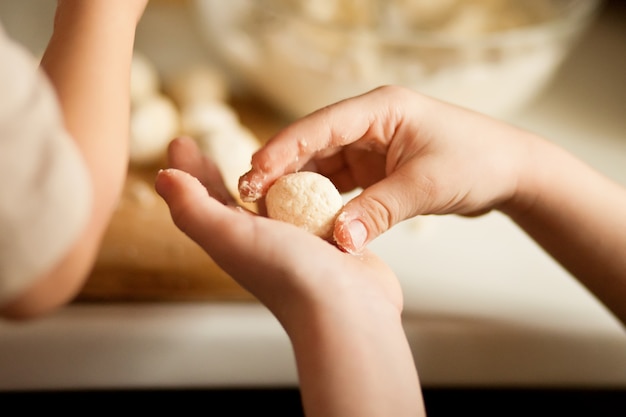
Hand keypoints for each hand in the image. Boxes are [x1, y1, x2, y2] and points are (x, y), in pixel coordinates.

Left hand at [155, 136, 424, 416]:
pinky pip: (307, 208)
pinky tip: (307, 180)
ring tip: (255, 159)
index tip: (181, 142)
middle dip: (215, 174)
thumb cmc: (289, 275)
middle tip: (205, 148)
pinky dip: (301, 190)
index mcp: (232, 240)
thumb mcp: (231, 237)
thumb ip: (193, 209)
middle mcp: (259, 242)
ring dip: (260, 180)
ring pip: (270, 202)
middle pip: (230, 200)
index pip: (201, 199)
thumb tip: (162, 178)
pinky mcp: (325, 239)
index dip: (189, 171)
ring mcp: (293, 241)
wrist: (347, 309)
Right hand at [238, 85, 538, 252]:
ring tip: (267, 209)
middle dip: (280, 168)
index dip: (283, 148)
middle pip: (312, 143)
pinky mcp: (375, 166)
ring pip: (321, 164)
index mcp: (381, 109)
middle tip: (249, 195)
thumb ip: (379, 211)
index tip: (254, 172)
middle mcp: (370, 122)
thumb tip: (339, 240)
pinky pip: (338, 182)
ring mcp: (371, 144)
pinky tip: (303, 216)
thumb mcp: (425, 186)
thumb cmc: (477, 162)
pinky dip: (321, 198)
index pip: (320, 126)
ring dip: (297, 186)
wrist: (510, 171)